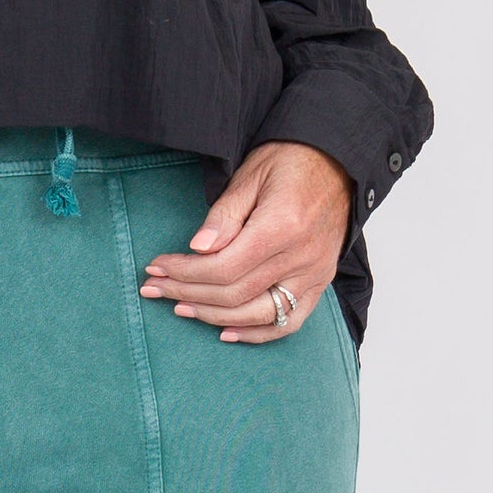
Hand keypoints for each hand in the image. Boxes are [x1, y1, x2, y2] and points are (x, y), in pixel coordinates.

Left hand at [138, 140, 353, 342]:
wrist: (338, 164)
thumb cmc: (291, 160)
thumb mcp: (250, 174)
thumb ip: (225, 215)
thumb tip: (197, 248)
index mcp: (282, 226)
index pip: (224, 266)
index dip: (185, 272)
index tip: (156, 267)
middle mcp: (301, 258)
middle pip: (235, 292)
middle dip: (188, 293)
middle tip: (154, 288)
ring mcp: (313, 275)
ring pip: (258, 313)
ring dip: (214, 316)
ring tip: (181, 308)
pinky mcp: (320, 284)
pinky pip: (289, 322)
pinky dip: (256, 332)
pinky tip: (227, 332)